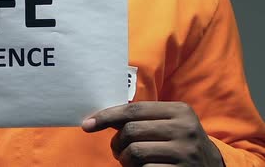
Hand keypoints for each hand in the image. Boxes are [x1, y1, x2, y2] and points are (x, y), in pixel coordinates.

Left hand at [82, 102, 223, 166]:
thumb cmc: (178, 142)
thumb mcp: (167, 124)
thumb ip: (140, 118)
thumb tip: (99, 116)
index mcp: (180, 111)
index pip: (133, 110)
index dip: (106, 116)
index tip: (87, 124)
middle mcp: (184, 129)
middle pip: (130, 131)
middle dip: (117, 142)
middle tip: (118, 150)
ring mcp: (185, 153)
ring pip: (134, 152)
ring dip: (124, 159)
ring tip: (129, 161)